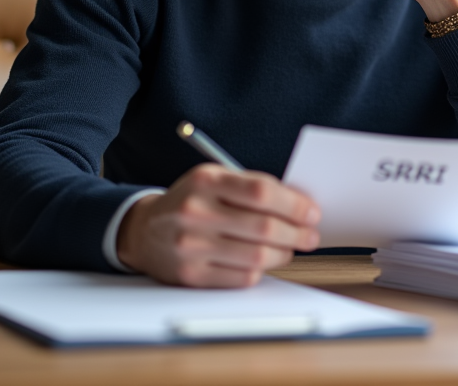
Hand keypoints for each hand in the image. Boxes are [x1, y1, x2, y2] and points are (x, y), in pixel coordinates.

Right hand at [116, 164, 320, 286]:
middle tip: (310, 236)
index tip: (312, 213)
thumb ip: (253, 188)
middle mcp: (195, 211)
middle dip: (297, 233)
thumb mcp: (215, 179)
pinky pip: (242, 277)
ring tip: (289, 249)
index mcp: (206, 180)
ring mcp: (190, 245)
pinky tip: (262, 262)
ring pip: (257, 256)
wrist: (144, 230)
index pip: (262, 192)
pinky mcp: (190, 275)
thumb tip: (301, 205)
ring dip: (283, 255)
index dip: (295, 205)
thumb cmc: (192, 202)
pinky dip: (260, 271)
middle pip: (264, 227)